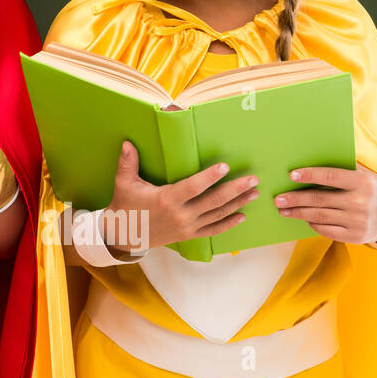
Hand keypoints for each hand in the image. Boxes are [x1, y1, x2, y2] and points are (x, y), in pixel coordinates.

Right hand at [102, 141, 257, 251]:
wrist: (123, 235)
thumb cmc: (125, 205)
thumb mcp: (124, 183)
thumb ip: (128, 162)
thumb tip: (127, 142)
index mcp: (166, 200)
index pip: (193, 187)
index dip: (209, 177)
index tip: (225, 167)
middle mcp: (180, 215)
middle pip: (213, 201)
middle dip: (235, 190)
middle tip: (253, 179)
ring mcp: (187, 227)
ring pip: (218, 215)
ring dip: (238, 204)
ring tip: (253, 193)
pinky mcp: (189, 235)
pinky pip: (213, 230)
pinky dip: (229, 224)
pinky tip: (242, 216)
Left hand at [275, 164, 376, 243]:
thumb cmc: (372, 188)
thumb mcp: (364, 174)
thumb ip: (342, 167)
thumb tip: (309, 156)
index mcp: (361, 182)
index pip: (331, 177)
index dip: (310, 175)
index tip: (291, 175)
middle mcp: (360, 202)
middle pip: (319, 200)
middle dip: (294, 199)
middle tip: (277, 199)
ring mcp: (358, 221)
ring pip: (319, 216)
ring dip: (297, 213)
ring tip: (283, 210)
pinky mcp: (356, 236)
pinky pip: (326, 230)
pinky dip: (312, 224)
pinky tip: (303, 218)